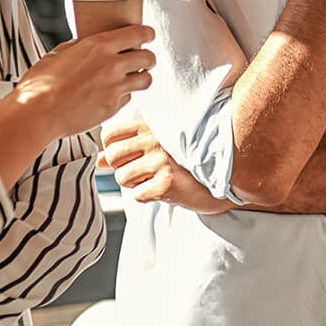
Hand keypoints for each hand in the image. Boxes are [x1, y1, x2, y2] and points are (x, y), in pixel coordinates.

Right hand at [10, 24, 155, 142]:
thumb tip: (84, 43)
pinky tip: (114, 93)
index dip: (148, 34)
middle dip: (148, 57)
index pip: (139, 34)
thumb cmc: (40, 84)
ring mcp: (115, 88)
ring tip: (135, 77)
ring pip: (146, 80)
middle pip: (148, 57)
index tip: (148, 35)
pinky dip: (125, 94)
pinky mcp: (112, 108)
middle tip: (143, 58)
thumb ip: (77, 47)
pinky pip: (128, 98)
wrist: (36, 114)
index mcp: (99, 46)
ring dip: (143, 77)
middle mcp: (112, 65)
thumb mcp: (58, 54)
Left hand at [99, 115, 232, 214]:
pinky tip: (164, 189)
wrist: (226, 177)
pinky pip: (137, 195)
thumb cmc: (190, 162)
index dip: (110, 149)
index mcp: (152, 128)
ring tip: (156, 180)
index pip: (110, 134)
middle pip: (112, 156)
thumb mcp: (160, 146)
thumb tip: (99, 160)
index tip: (124, 157)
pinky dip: (148, 197)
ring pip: (122, 178)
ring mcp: (161, 162)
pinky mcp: (166, 184)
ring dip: (136, 185)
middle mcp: (155, 141)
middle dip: (122, 169)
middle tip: (143, 173)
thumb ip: (128, 149)